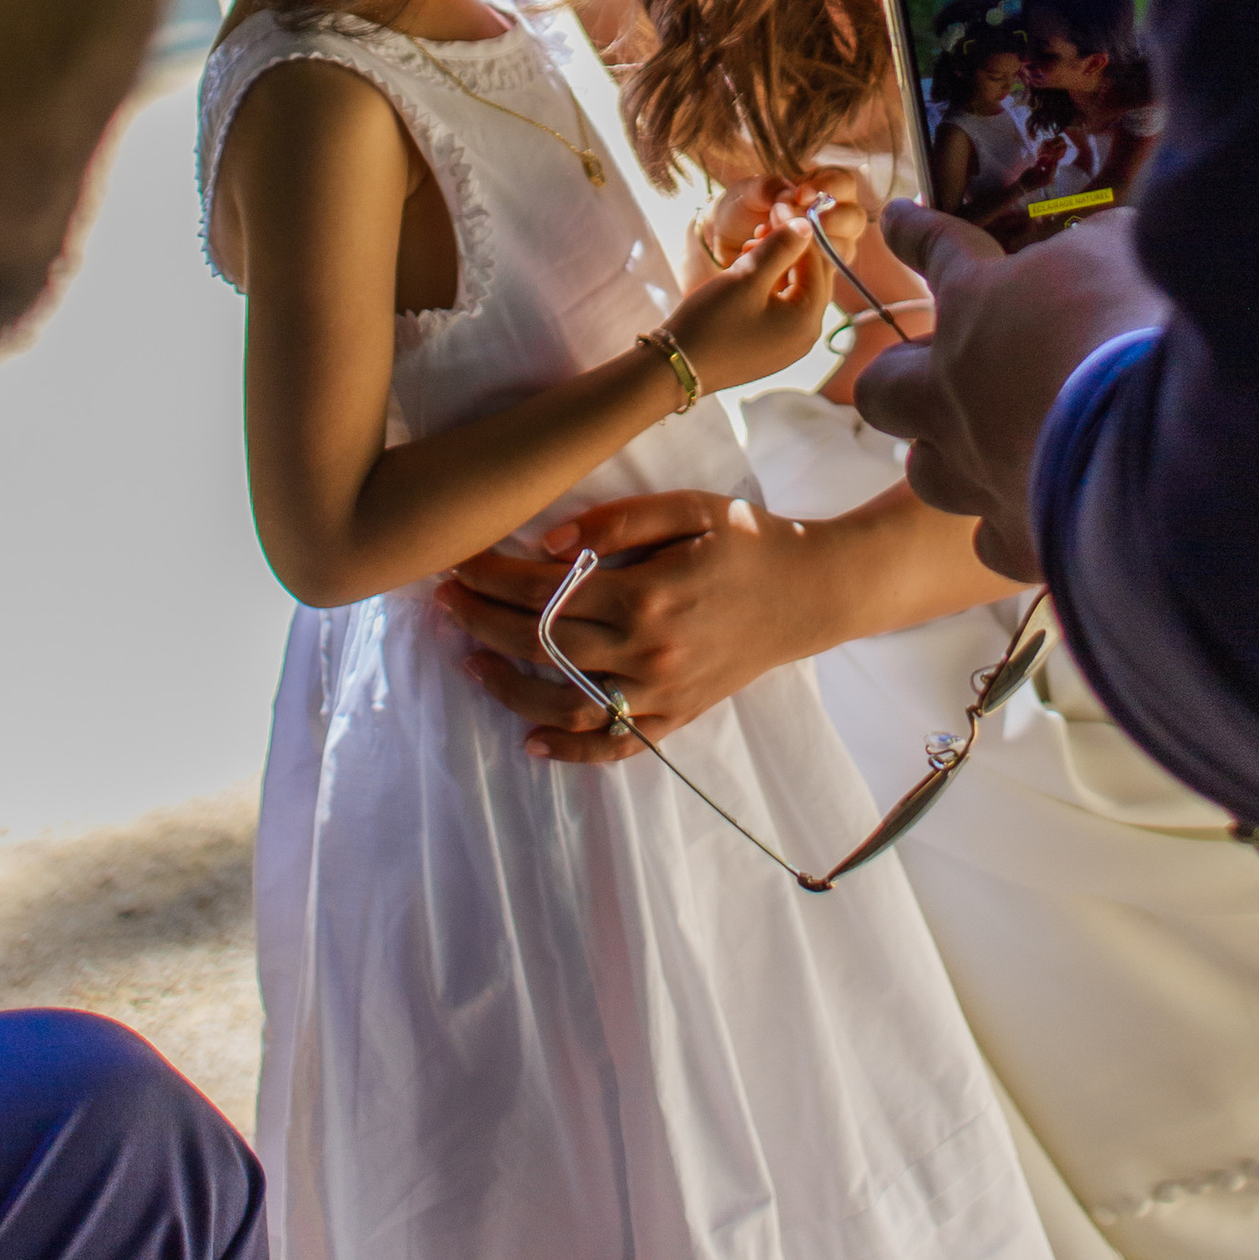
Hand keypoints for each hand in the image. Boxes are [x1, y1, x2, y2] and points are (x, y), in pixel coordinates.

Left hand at [437, 489, 829, 759]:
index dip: (492, 578)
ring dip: (507, 688)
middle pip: (542, 646)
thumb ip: (618, 521)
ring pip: (565, 703)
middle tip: (444, 601)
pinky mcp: (676, 717)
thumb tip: (547, 544)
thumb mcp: (691, 508)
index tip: (457, 562)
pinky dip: (570, 751)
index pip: (545, 592)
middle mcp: (648, 652)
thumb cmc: (750, 540)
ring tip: (467, 660)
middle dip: (482, 622)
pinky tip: (530, 740)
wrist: (814, 593)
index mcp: (646, 595)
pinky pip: (615, 746)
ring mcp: (661, 693)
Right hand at [666, 216, 826, 394]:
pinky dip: (768, 287)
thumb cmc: (712, 321)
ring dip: (777, 266)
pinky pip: (779, 309)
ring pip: (794, 292)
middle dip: (790, 249)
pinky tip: (745, 273)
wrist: (675, 367)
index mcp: (808, 320)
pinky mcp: (769, 349)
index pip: (819, 263)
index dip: (800, 232)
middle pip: (811, 279)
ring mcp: (788, 346)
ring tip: (749, 247)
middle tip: (764, 226)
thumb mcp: (747, 276)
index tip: (779, 208)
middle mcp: (806, 336)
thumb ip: (781, 247)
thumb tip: (807, 225)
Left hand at [697, 165, 871, 270]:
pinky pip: (822, 275)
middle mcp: (835, 219)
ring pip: (843, 250)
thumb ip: (769, 188)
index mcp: (824, 188)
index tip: (800, 195)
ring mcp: (830, 249)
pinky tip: (768, 262)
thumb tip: (791, 198)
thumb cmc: (742, 209)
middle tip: (800, 226)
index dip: (829, 187)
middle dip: (831, 221)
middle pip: (855, 219)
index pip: (844, 183)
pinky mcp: (818, 276)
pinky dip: (797, 268)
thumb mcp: (748, 191)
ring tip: (772, 241)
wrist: (723, 242)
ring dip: (811, 247)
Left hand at [854, 200, 1158, 581]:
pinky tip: (1034, 516)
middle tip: (931, 369)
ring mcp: (977, 468)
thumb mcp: (1123, 248)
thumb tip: (1106, 243)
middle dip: (898, 376)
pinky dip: (1007, 525)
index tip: (897, 221)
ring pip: (925, 472)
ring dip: (944, 455)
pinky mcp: (1017, 534)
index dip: (913, 232)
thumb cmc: (1136, 321)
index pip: (933, 251)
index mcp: (978, 303)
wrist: (1162, 440)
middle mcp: (955, 390)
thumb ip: (1100, 245)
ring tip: (977, 447)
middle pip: (883, 387)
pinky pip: (991, 539)